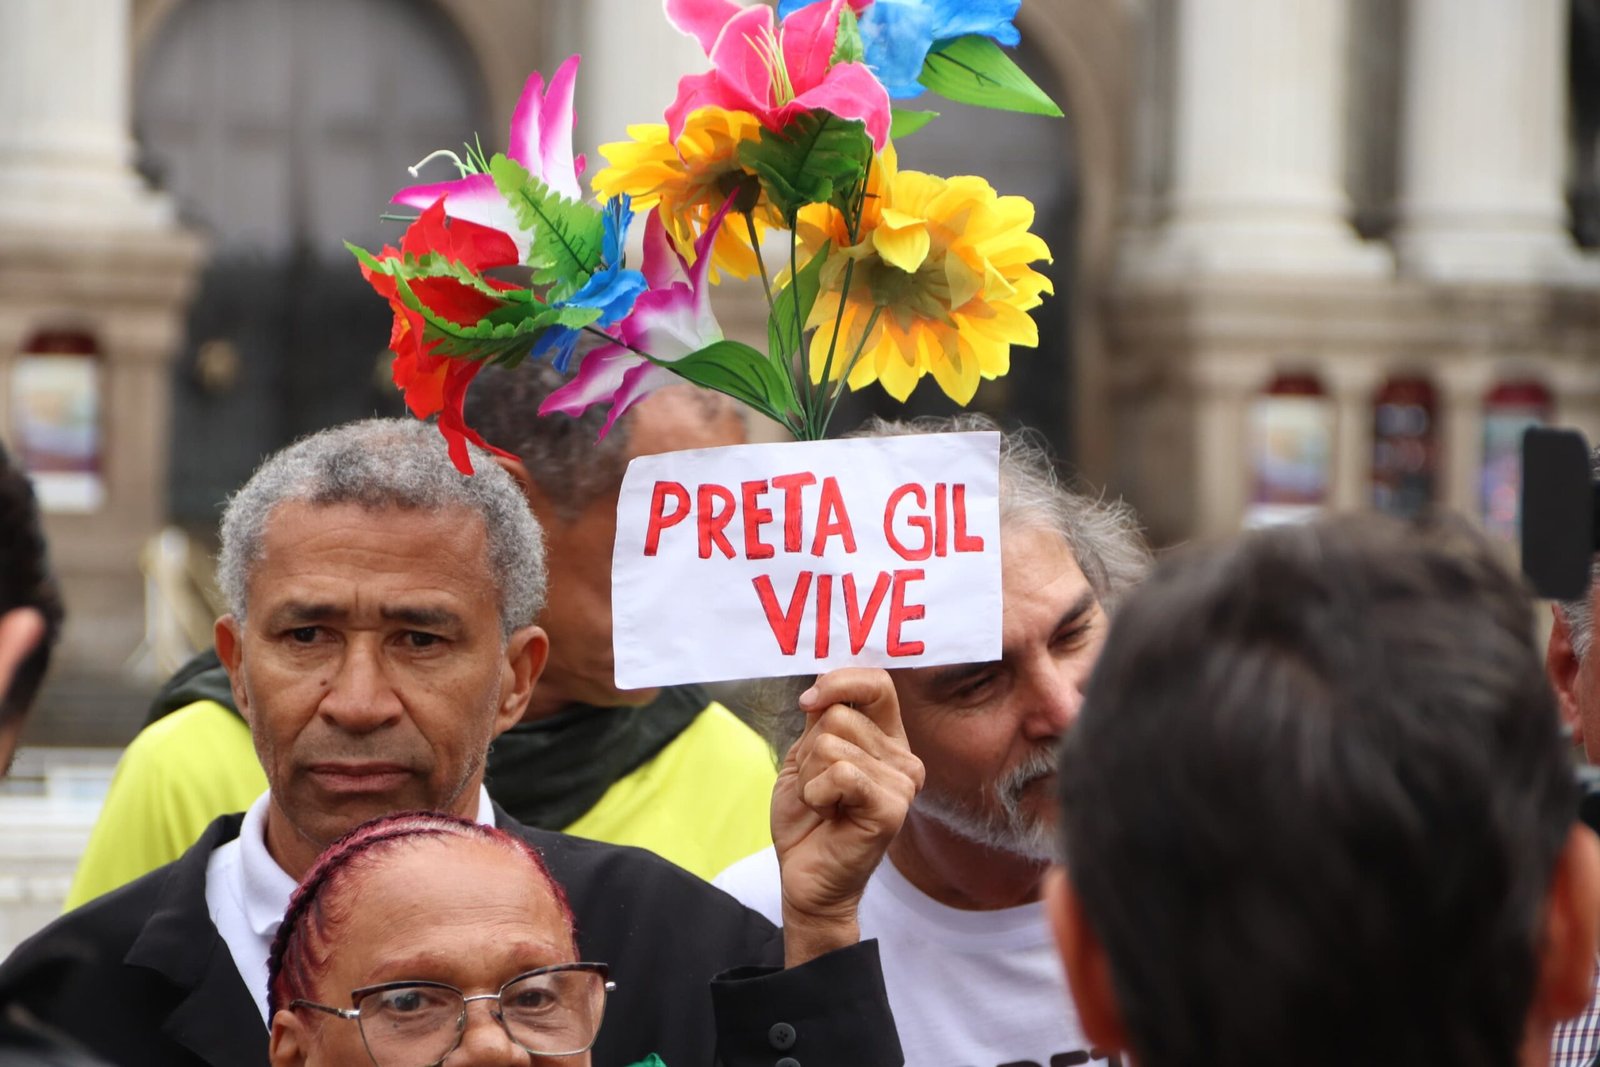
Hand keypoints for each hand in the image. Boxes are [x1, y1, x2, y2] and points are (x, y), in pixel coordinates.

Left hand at [772, 667, 923, 965]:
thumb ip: (822, 718)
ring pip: (831, 743)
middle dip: (809, 751)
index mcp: (887, 739)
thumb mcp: (807, 756)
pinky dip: (816, 793)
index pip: (877, 683)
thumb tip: (822, 680)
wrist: (805, 878)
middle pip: (839, 714)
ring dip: (809, 777)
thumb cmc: (808, 819)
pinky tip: (829, 815)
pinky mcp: (892, 808)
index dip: (839, 681)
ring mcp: (903, 783)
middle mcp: (904, 757)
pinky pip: (839, 773)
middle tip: (818, 788)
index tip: (808, 702)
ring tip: (824, 805)